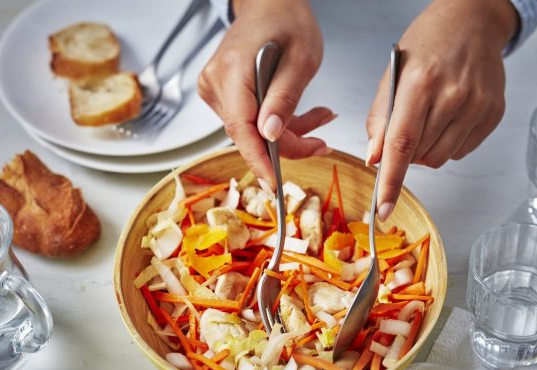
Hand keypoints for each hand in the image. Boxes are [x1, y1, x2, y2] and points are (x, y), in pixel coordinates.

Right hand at [198, 0, 332, 186]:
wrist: (269, 6)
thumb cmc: (286, 22)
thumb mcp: (301, 59)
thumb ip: (285, 98)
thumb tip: (270, 135)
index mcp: (232, 71)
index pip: (241, 128)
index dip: (259, 160)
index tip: (274, 184)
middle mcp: (216, 83)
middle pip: (249, 133)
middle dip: (287, 144)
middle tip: (320, 143)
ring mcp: (216, 90)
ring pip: (253, 130)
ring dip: (288, 132)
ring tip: (319, 118)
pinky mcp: (223, 95)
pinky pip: (251, 121)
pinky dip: (278, 122)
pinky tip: (302, 115)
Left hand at [366, 0, 517, 220]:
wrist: (471, 23)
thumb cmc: (426, 46)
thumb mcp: (392, 77)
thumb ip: (381, 120)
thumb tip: (375, 159)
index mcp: (420, 84)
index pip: (401, 144)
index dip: (390, 181)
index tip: (383, 209)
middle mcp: (453, 96)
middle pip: (420, 156)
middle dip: (405, 152)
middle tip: (408, 125)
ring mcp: (478, 105)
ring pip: (440, 159)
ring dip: (425, 150)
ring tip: (428, 119)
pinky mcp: (493, 113)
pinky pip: (461, 151)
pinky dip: (446, 144)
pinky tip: (447, 118)